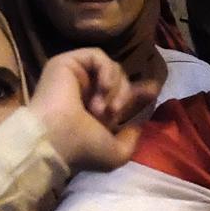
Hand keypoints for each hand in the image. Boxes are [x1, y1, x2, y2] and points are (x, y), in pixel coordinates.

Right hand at [35, 48, 153, 172]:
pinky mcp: (67, 62)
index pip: (121, 93)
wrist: (55, 139)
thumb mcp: (115, 154)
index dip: (139, 91)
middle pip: (121, 80)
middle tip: (111, 114)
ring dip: (115, 89)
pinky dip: (107, 71)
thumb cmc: (82, 148)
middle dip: (124, 97)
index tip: (154, 90)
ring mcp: (76, 76)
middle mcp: (85, 92)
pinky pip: (98, 56)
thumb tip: (138, 124)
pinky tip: (102, 88)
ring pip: (113, 69)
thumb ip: (131, 139)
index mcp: (94, 110)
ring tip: (100, 109)